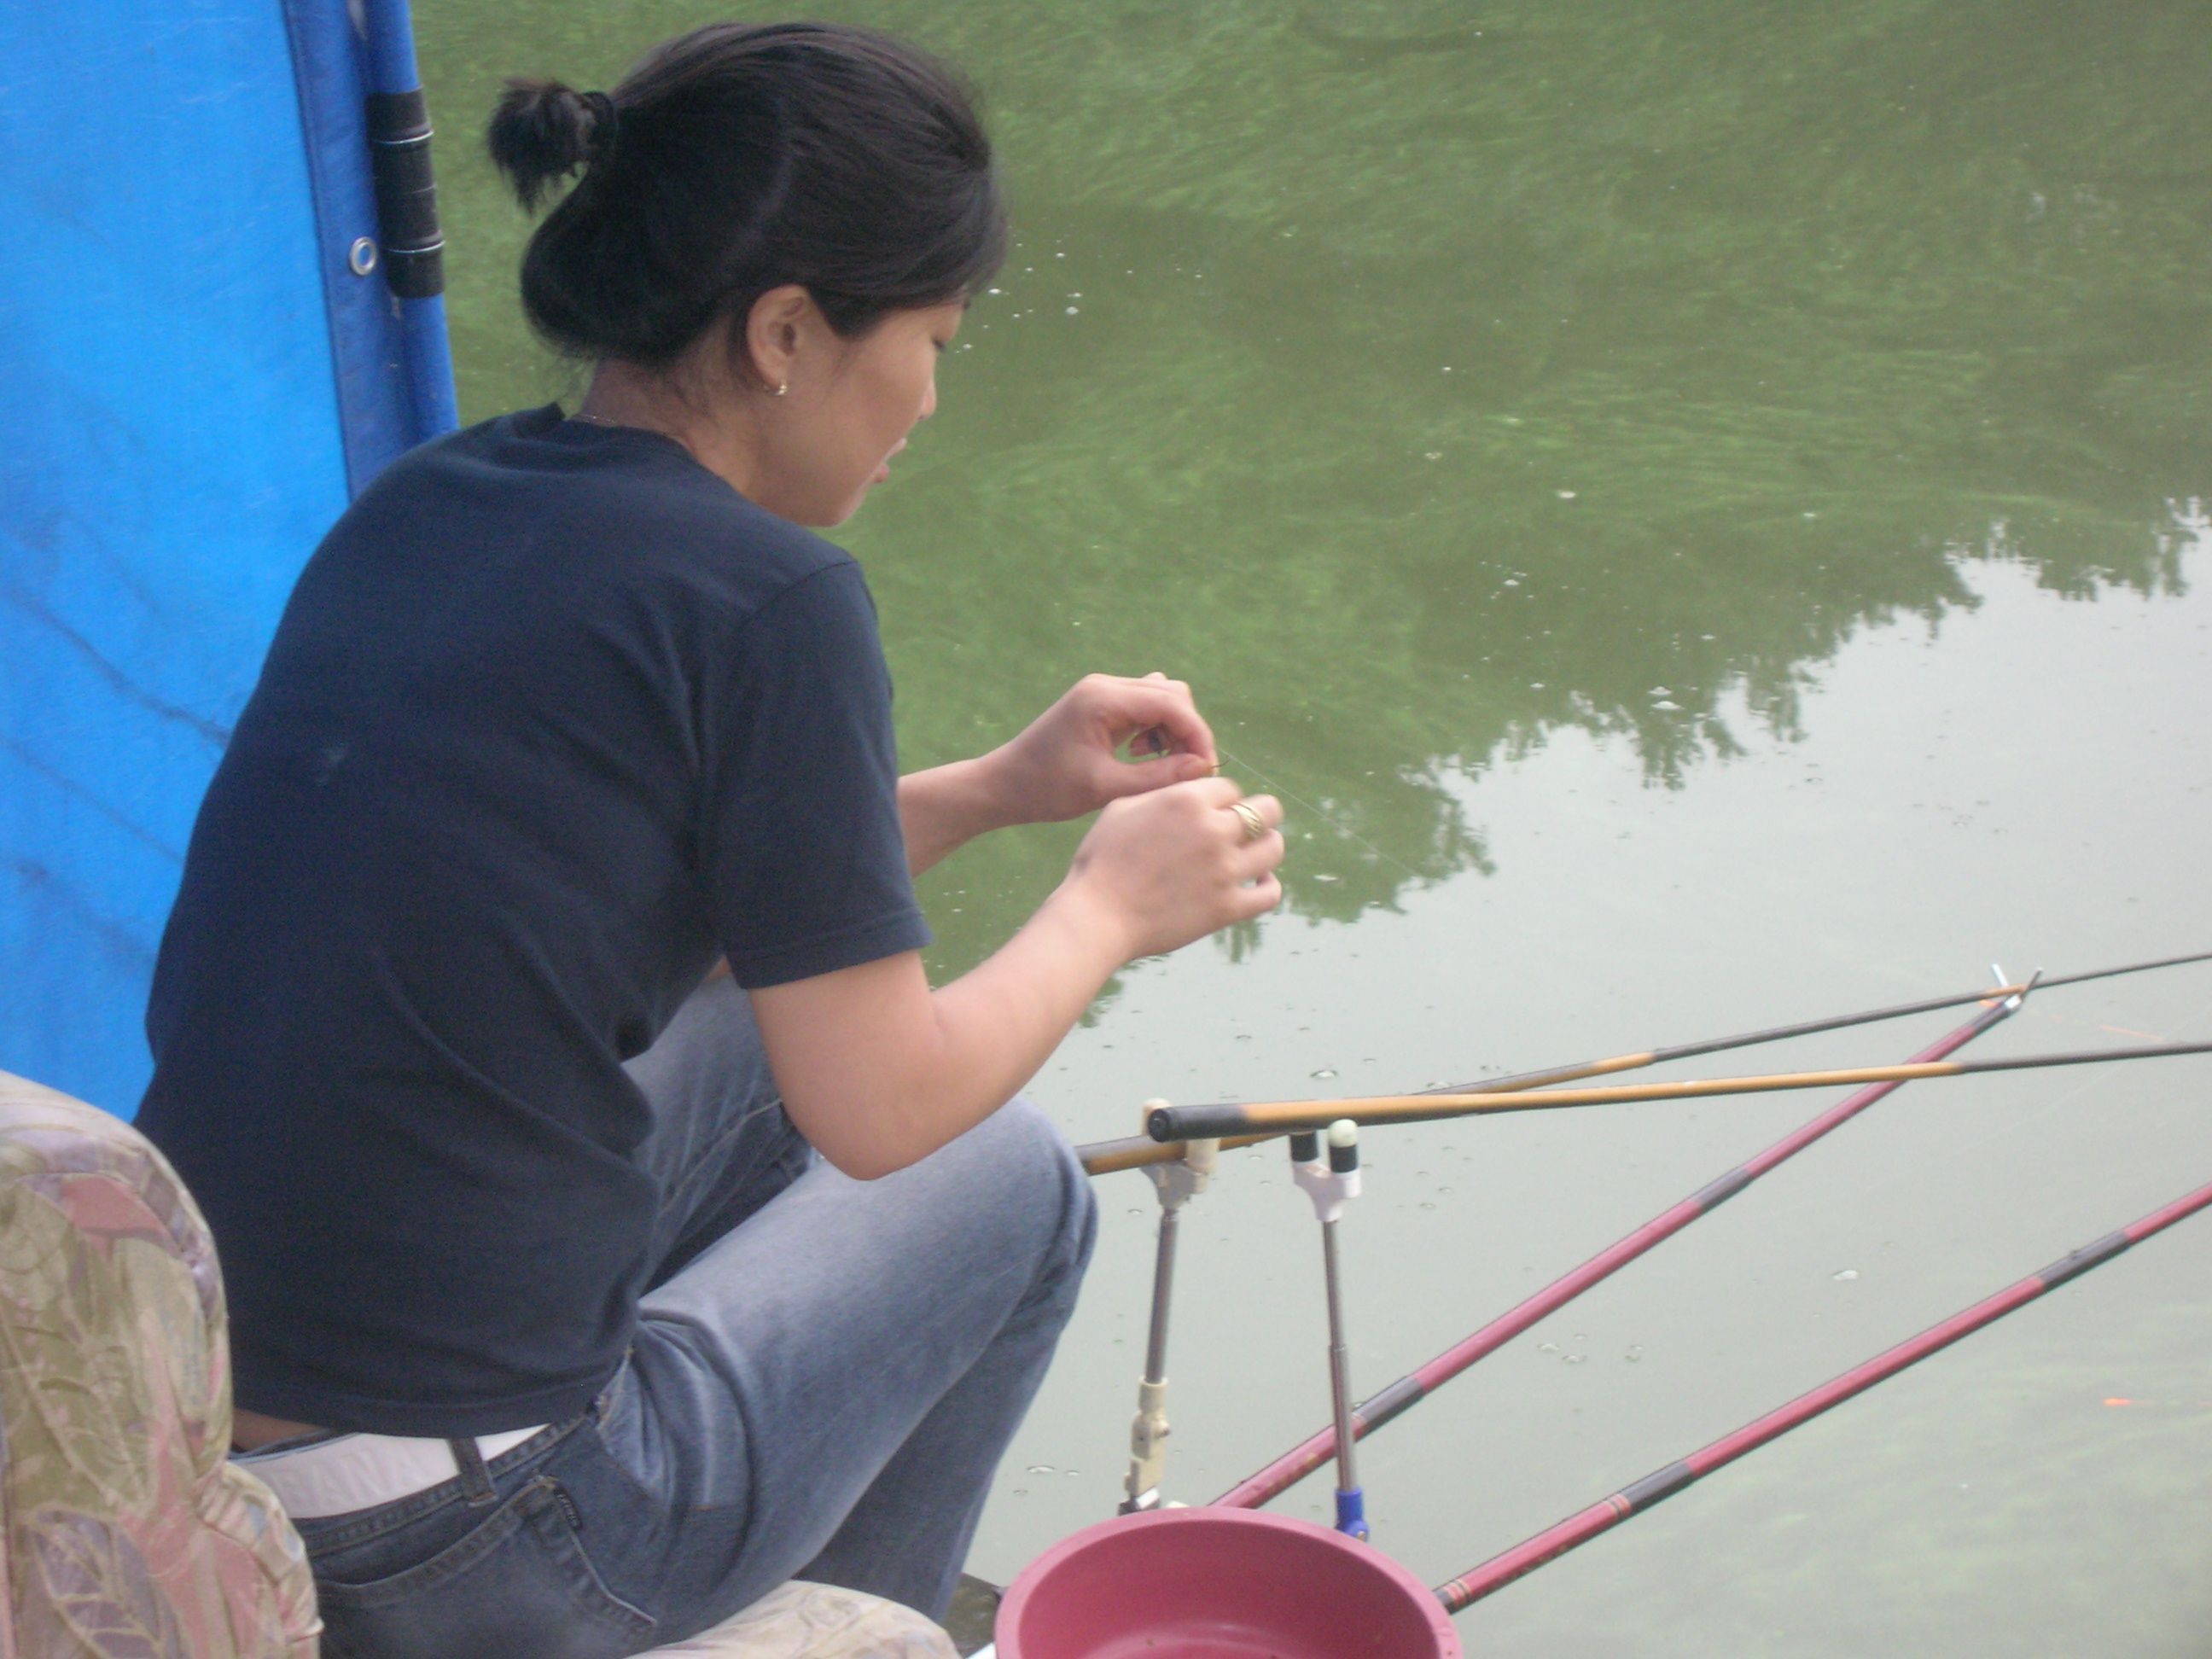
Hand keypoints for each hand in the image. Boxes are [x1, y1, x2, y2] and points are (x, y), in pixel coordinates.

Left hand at [985, 673, 1218, 825]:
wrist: (1004, 786)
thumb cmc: (1047, 789)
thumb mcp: (1105, 788)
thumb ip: (1156, 777)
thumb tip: (1202, 768)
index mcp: (1103, 697)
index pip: (1172, 703)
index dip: (1197, 735)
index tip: (1206, 769)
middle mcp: (1106, 685)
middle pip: (1171, 695)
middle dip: (1187, 732)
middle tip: (1186, 771)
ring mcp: (1103, 693)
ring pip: (1162, 699)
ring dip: (1172, 731)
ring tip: (1161, 766)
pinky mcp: (1102, 705)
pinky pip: (1145, 708)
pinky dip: (1155, 730)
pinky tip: (1141, 757)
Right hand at [1061, 777, 1284, 960]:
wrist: (1097, 916)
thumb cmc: (1101, 861)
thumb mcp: (1122, 809)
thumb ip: (1161, 795)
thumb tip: (1188, 794)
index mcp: (1187, 800)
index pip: (1231, 788)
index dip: (1223, 799)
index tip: (1214, 812)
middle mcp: (1213, 830)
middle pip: (1266, 810)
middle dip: (1258, 813)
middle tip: (1247, 825)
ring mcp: (1225, 870)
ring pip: (1274, 848)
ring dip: (1267, 846)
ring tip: (1255, 852)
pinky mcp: (1228, 907)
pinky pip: (1270, 893)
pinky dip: (1269, 885)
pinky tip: (1258, 882)